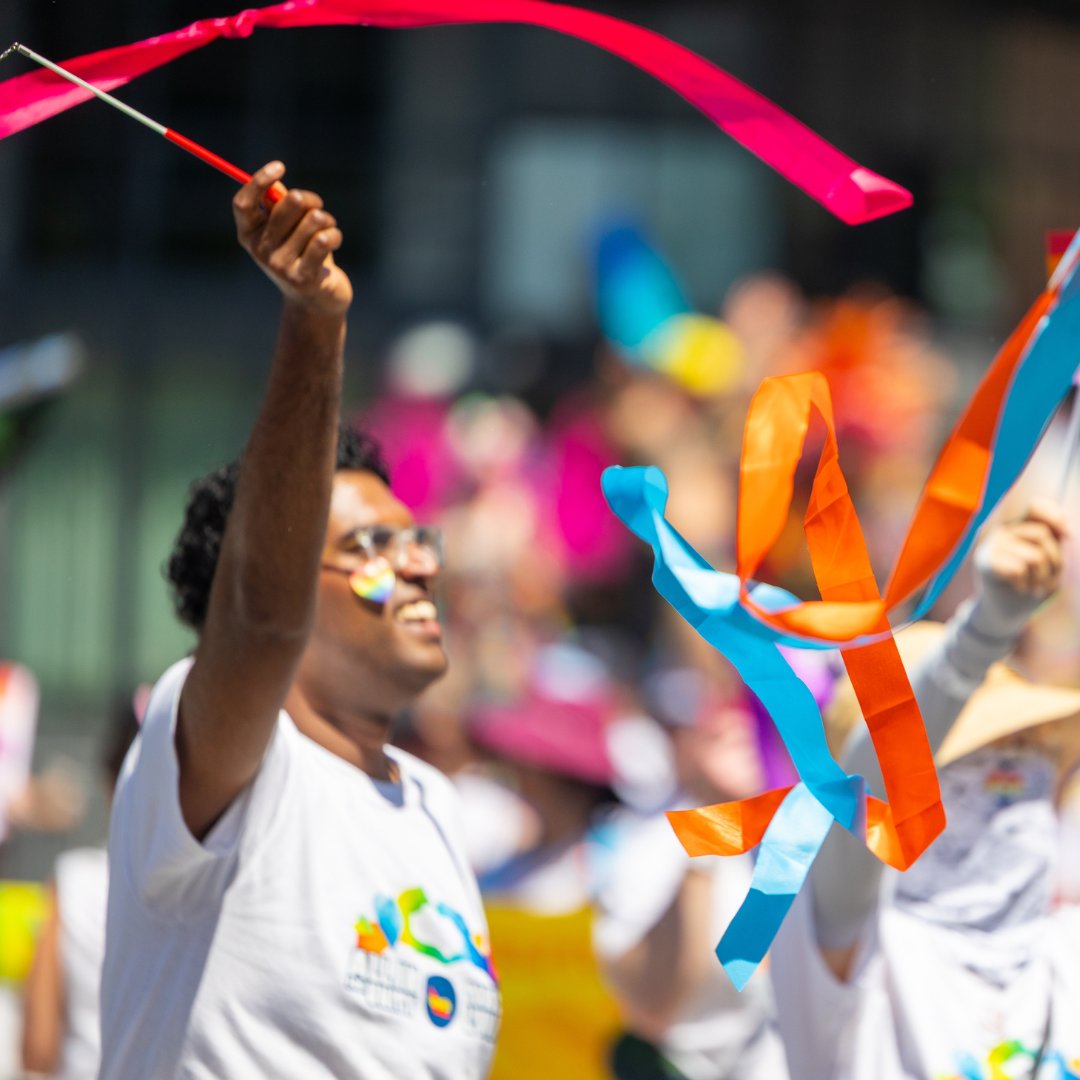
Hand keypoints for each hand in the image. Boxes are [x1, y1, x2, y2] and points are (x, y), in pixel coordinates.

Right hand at [233, 161, 352, 316]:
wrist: (315, 301)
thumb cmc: (301, 255)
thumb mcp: (287, 230)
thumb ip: (281, 206)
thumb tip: (277, 182)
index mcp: (249, 234)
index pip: (243, 203)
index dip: (259, 181)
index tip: (280, 166)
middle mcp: (260, 251)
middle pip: (289, 204)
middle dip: (311, 200)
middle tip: (319, 206)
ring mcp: (280, 266)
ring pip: (313, 221)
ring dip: (327, 220)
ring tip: (328, 229)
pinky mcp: (303, 277)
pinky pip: (323, 240)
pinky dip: (334, 234)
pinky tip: (334, 240)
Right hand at [973, 497, 1066, 627]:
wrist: (1002, 616)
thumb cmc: (1029, 588)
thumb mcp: (1048, 564)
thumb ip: (1056, 543)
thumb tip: (1066, 531)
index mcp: (1018, 528)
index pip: (1036, 506)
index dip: (1055, 516)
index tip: (1068, 536)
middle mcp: (1001, 532)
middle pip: (1042, 534)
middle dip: (1055, 560)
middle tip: (1049, 580)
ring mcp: (990, 546)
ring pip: (1035, 555)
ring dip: (1042, 577)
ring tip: (1035, 588)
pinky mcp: (984, 562)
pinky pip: (1020, 568)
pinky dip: (1026, 585)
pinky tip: (1020, 590)